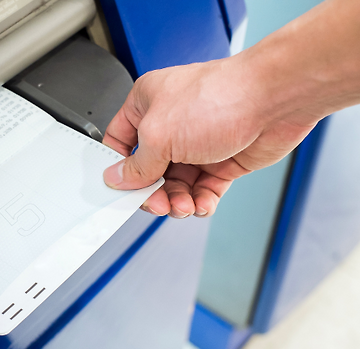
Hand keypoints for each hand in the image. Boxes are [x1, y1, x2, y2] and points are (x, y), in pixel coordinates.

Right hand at [102, 56, 317, 217]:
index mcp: (148, 103)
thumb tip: (119, 178)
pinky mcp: (223, 159)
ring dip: (178, 200)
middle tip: (158, 203)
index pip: (121, 140)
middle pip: (149, 170)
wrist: (276, 100)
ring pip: (176, 184)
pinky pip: (203, 189)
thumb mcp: (159, 135)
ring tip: (184, 205)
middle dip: (153, 191)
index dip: (119, 166)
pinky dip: (201, 201)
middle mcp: (172, 122)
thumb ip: (136, 164)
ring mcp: (198, 142)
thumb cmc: (220, 98)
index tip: (121, 188)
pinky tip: (201, 203)